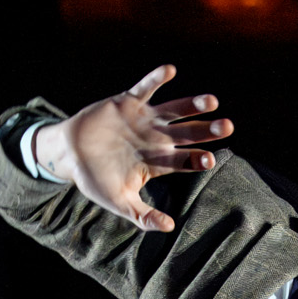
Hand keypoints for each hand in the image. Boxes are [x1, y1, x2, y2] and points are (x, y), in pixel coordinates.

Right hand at [32, 64, 233, 233]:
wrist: (70, 155)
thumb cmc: (96, 180)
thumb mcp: (120, 202)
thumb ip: (144, 217)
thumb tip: (170, 228)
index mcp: (158, 162)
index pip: (185, 160)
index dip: (198, 159)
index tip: (210, 159)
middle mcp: (156, 139)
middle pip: (188, 134)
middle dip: (207, 130)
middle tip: (227, 126)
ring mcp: (143, 120)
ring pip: (174, 110)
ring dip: (192, 105)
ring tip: (211, 101)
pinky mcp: (127, 103)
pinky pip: (145, 88)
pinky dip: (156, 79)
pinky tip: (171, 71)